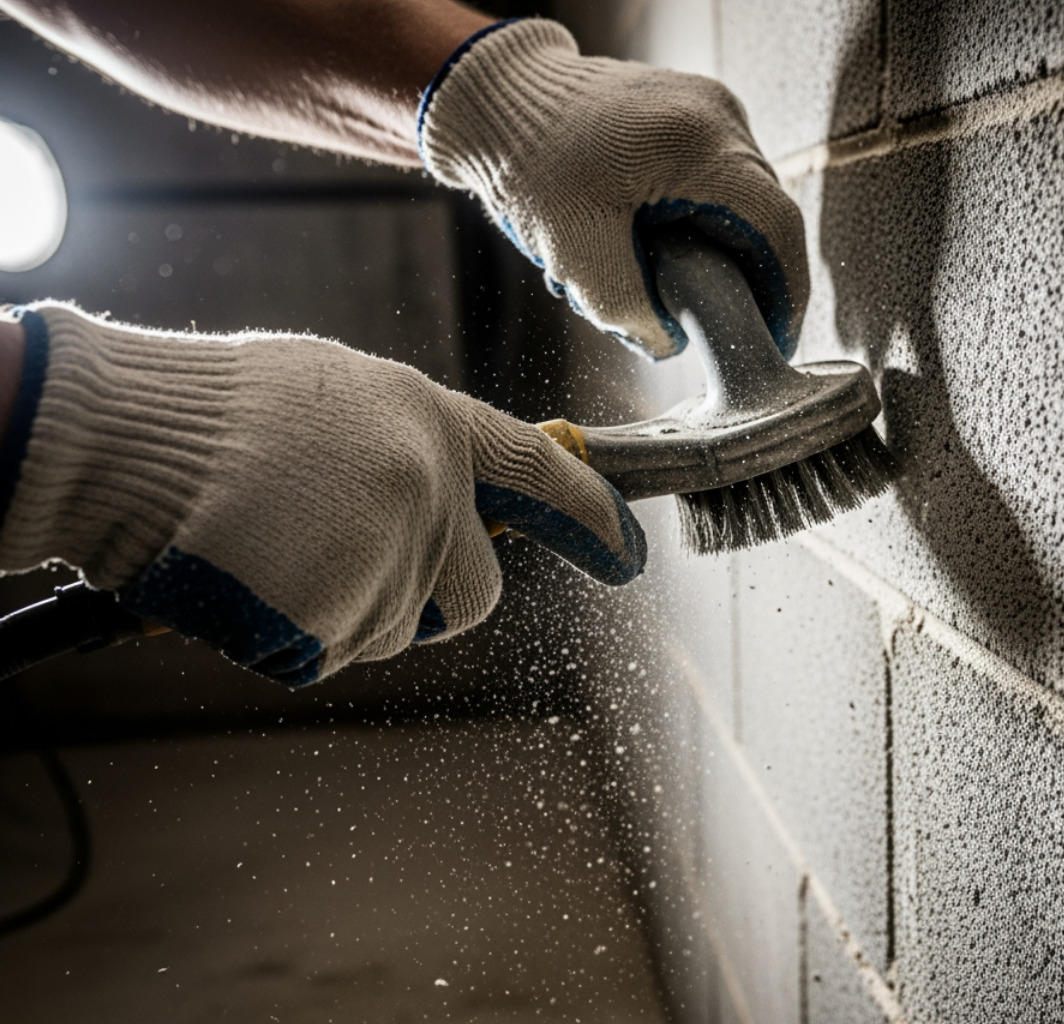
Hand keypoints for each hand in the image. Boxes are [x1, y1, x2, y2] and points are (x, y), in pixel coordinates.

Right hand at [0, 305, 644, 684]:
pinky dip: (286, 633)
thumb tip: (454, 499)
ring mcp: (388, 556)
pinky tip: (245, 576)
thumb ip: (415, 450)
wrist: (129, 436)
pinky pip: (328, 652)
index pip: (545, 477)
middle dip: (427, 596)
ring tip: (268, 542)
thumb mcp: (346, 399)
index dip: (595, 519)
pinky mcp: (336, 614)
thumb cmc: (223, 413)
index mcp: (436, 426)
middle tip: (339, 557)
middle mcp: (432, 492)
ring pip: (392, 629)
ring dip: (338, 609)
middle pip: (473, 595)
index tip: (628, 555)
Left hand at [418, 18, 809, 359]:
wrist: (496, 98)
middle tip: (716, 326)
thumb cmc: (530, 166)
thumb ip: (632, 311)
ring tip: (663, 279)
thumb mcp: (579, 256)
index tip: (774, 340)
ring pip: (740, 203)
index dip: (785, 294)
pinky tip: (649, 242)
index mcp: (701, 145)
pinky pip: (715, 182)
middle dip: (743, 279)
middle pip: (763, 218)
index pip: (777, 231)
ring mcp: (709, 110)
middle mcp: (719, 117)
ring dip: (714, 251)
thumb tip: (671, 343)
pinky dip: (694, 221)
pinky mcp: (692, 114)